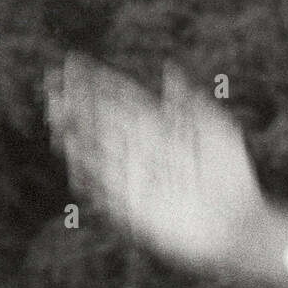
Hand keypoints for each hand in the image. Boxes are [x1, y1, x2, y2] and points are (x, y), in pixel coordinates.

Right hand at [44, 53, 277, 277]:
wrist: (237, 224)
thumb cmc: (233, 177)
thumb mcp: (215, 131)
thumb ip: (189, 103)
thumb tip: (168, 70)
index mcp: (161, 126)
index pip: (122, 96)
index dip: (97, 80)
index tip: (72, 62)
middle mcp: (143, 148)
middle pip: (103, 118)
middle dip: (76, 101)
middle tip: (50, 83)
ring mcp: (135, 174)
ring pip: (96, 147)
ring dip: (74, 129)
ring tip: (52, 111)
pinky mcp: (130, 204)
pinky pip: (100, 182)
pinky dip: (84, 167)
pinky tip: (69, 150)